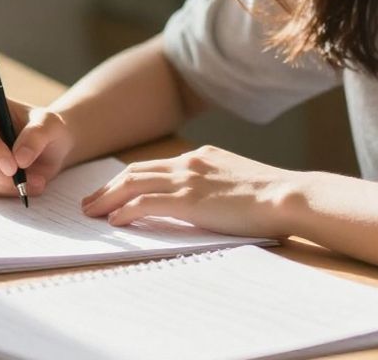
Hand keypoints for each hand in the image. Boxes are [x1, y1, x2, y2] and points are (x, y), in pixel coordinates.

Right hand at [0, 87, 74, 196]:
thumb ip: (37, 136)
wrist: (46, 148)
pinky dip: (1, 191)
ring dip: (3, 184)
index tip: (14, 167)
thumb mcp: (51, 126)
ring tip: (33, 182)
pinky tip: (20, 185)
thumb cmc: (46, 130)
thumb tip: (19, 158)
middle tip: (24, 181)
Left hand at [80, 145, 299, 237]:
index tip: (113, 190)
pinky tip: (115, 221)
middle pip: (135, 171)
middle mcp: (189, 163)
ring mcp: (187, 180)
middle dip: (109, 186)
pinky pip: (145, 202)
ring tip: (91, 212)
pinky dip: (125, 210)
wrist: (287, 196)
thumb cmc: (271, 198)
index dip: (129, 178)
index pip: (154, 166)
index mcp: (201, 157)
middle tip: (90, 202)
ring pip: (133, 184)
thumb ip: (214, 186)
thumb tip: (199, 202)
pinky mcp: (188, 200)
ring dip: (107, 198)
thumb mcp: (237, 182)